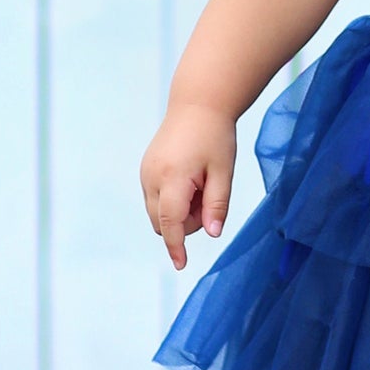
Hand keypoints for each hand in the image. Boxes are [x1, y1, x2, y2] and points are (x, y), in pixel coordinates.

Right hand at [140, 105, 237, 270]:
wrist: (197, 105)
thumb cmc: (215, 136)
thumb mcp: (223, 171)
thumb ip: (217, 205)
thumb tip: (212, 234)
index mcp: (172, 178)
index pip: (170, 223)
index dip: (176, 246)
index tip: (181, 264)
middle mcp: (151, 177)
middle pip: (163, 222)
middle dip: (186, 222)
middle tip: (209, 195)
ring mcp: (145, 173)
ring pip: (158, 212)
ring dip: (180, 211)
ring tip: (201, 184)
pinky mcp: (145, 170)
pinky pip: (156, 198)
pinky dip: (173, 200)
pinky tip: (191, 180)